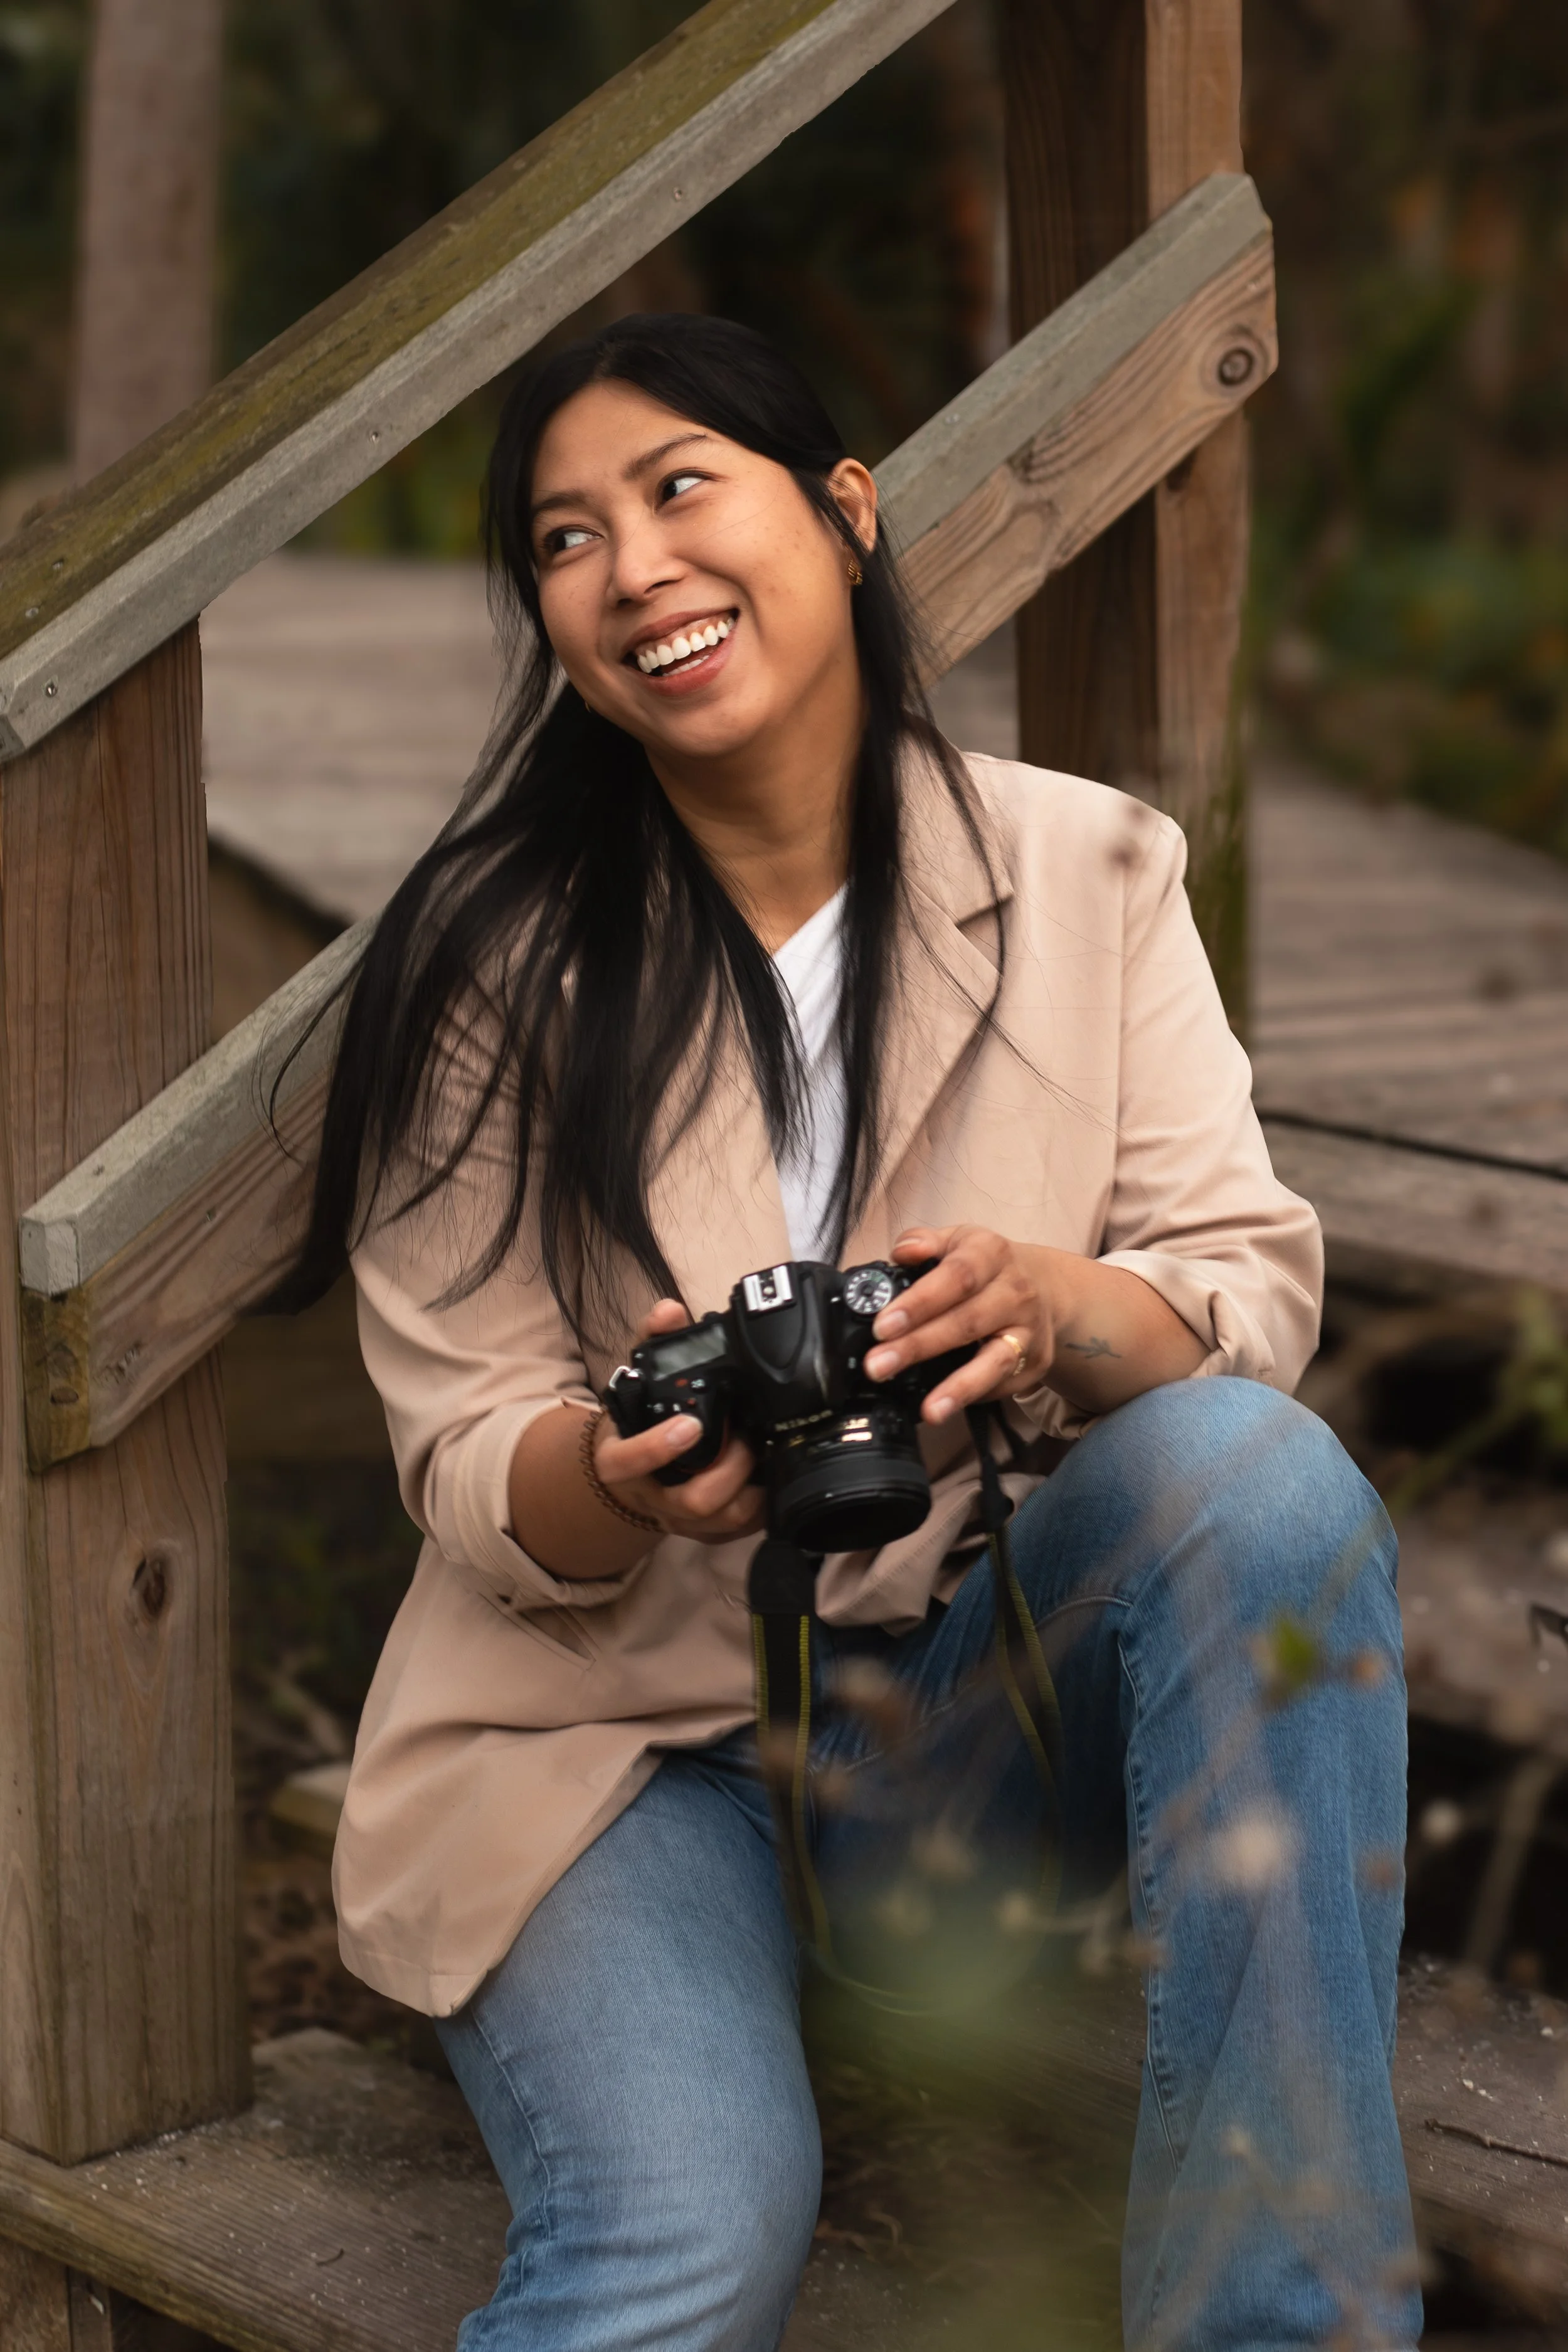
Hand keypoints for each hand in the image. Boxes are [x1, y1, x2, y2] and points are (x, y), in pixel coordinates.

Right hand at [591, 1298, 763, 1545]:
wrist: (625, 1472)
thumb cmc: (635, 1422)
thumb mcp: (634, 1380)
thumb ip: (650, 1342)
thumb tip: (670, 1311)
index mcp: (621, 1460)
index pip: (629, 1462)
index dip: (658, 1447)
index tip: (691, 1424)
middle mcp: (651, 1497)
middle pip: (693, 1502)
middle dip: (730, 1470)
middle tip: (748, 1438)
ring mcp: (678, 1520)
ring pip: (722, 1523)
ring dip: (753, 1490)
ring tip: (766, 1454)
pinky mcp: (705, 1534)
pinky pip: (739, 1532)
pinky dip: (762, 1507)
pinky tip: (773, 1477)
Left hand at [862, 1226, 1056, 1424]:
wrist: (1046, 1287)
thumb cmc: (986, 1267)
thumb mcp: (958, 1241)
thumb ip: (924, 1243)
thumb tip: (902, 1252)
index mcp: (991, 1254)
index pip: (956, 1277)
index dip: (919, 1302)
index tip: (883, 1326)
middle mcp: (1015, 1291)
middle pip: (967, 1322)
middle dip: (919, 1346)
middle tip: (878, 1366)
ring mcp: (1029, 1330)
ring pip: (995, 1361)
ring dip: (959, 1387)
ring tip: (929, 1410)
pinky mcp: (1035, 1362)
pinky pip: (1003, 1384)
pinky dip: (975, 1397)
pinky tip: (947, 1406)